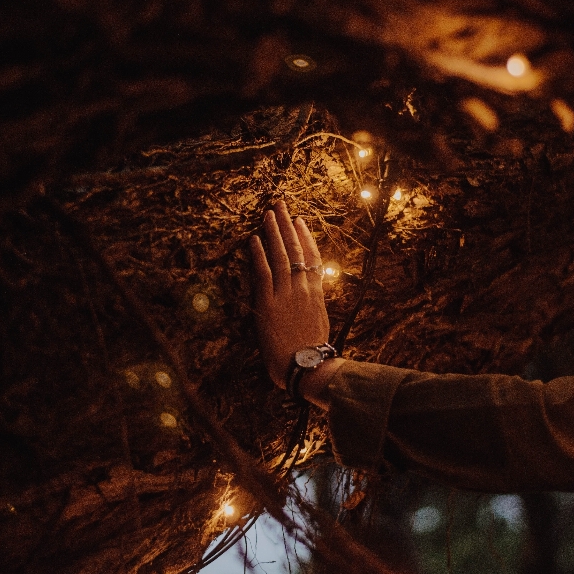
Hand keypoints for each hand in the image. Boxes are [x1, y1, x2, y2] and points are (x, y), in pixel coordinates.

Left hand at [250, 201, 330, 388]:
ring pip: (280, 255)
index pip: (312, 257)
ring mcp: (286, 294)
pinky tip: (254, 239)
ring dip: (273, 233)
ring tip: (268, 214)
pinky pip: (263, 272)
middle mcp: (302, 288)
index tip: (300, 221)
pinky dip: (259, 254)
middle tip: (281, 206)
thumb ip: (313, 306)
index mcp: (316, 294)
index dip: (305, 237)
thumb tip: (310, 298)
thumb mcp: (319, 323)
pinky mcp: (269, 303)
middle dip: (288, 225)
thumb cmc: (312, 353)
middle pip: (296, 249)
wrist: (307, 367)